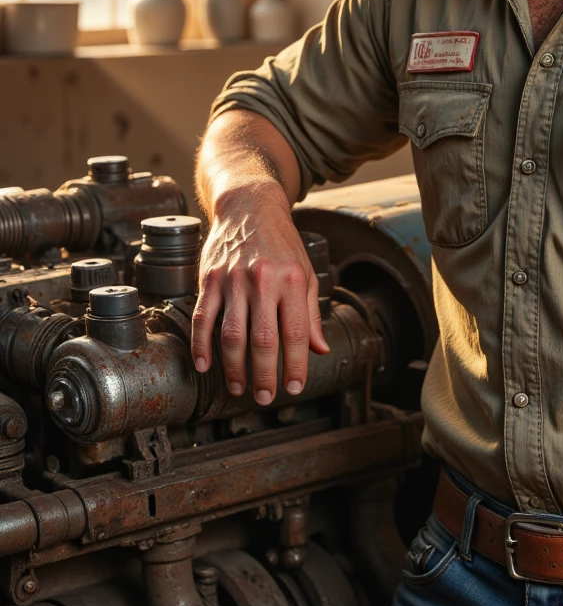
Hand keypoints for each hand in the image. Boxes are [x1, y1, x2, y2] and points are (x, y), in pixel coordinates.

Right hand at [191, 182, 329, 402]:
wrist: (249, 207)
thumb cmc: (281, 244)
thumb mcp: (304, 273)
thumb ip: (311, 314)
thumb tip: (318, 350)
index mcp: (291, 281)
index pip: (296, 332)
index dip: (295, 364)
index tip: (293, 387)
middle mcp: (263, 281)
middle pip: (263, 339)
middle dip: (265, 374)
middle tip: (266, 398)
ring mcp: (233, 280)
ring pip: (232, 333)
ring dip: (235, 367)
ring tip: (239, 388)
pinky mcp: (209, 279)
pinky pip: (203, 317)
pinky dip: (201, 344)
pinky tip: (205, 365)